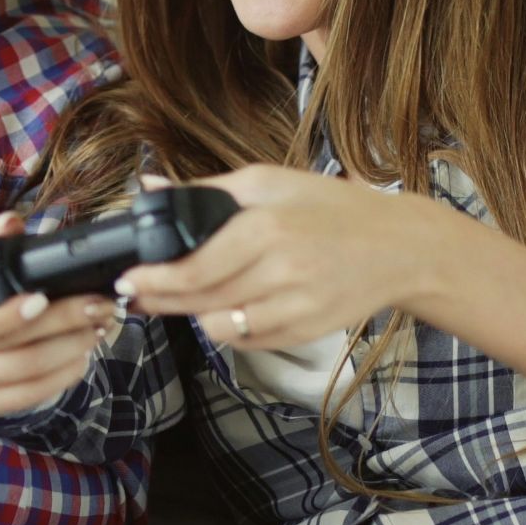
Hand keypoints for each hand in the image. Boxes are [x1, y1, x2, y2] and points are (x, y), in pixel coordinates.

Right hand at [0, 211, 115, 417]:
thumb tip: (9, 225)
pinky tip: (82, 357)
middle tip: (97, 307)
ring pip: (25, 375)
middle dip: (62, 326)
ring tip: (98, 328)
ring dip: (70, 351)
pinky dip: (62, 377)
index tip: (44, 298)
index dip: (8, 316)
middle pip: (10, 349)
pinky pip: (28, 397)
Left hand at [119, 164, 437, 348]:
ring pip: (221, 328)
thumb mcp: (268, 182)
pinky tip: (225, 309)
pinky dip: (228, 329)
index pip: (195, 268)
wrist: (398, 248)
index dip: (155, 280)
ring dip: (194, 316)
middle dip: (160, 301)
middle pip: (200, 301)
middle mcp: (280, 271)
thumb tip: (148, 189)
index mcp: (266, 228)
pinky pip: (248, 341)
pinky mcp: (305, 332)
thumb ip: (206, 190)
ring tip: (184, 300)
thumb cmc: (330, 208)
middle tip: (137, 296)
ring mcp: (295, 307)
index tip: (127, 279)